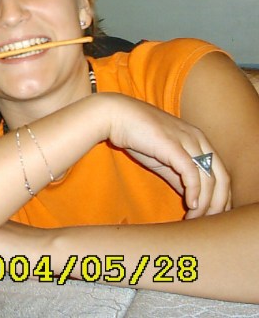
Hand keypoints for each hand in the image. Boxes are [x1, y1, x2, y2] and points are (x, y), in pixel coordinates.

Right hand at [101, 93, 231, 217]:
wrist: (116, 115)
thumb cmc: (136, 135)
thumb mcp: (163, 158)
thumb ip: (179, 175)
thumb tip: (191, 196)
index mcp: (199, 140)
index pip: (221, 173)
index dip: (221, 197)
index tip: (213, 215)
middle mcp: (198, 139)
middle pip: (222, 178)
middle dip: (219, 204)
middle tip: (209, 222)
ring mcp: (187, 141)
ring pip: (209, 179)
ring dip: (205, 204)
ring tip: (195, 219)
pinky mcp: (173, 145)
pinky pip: (192, 173)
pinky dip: (194, 191)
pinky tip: (191, 205)